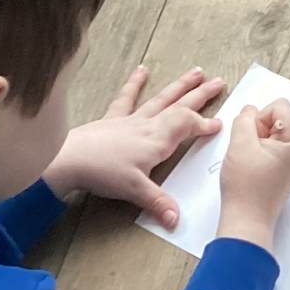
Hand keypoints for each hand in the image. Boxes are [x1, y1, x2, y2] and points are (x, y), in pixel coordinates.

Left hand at [43, 66, 226, 226]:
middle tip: (220, 81)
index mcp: (157, 140)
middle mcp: (148, 125)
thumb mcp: (134, 190)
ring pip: (161, 99)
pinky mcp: (113, 119)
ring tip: (196, 71)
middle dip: (201, 95)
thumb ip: (158, 202)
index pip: (188, 126)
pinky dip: (135, 83)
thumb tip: (177, 220)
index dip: (205, 124)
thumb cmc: (102, 171)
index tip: (219, 125)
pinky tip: (142, 69)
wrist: (69, 159)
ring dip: (179, 86)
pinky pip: (127, 98)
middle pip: (180, 106)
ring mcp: (131, 120)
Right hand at [217, 100, 289, 250]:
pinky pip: (267, 148)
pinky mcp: (281, 169)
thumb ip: (244, 119)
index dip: (259, 117)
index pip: (279, 106)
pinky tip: (249, 168)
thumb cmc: (246, 189)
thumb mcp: (240, 145)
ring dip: (253, 142)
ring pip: (269, 133)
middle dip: (256, 130)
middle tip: (248, 153)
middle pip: (275, 118)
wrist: (246, 222)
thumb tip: (250, 110)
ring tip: (247, 163)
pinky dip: (254, 153)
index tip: (251, 138)